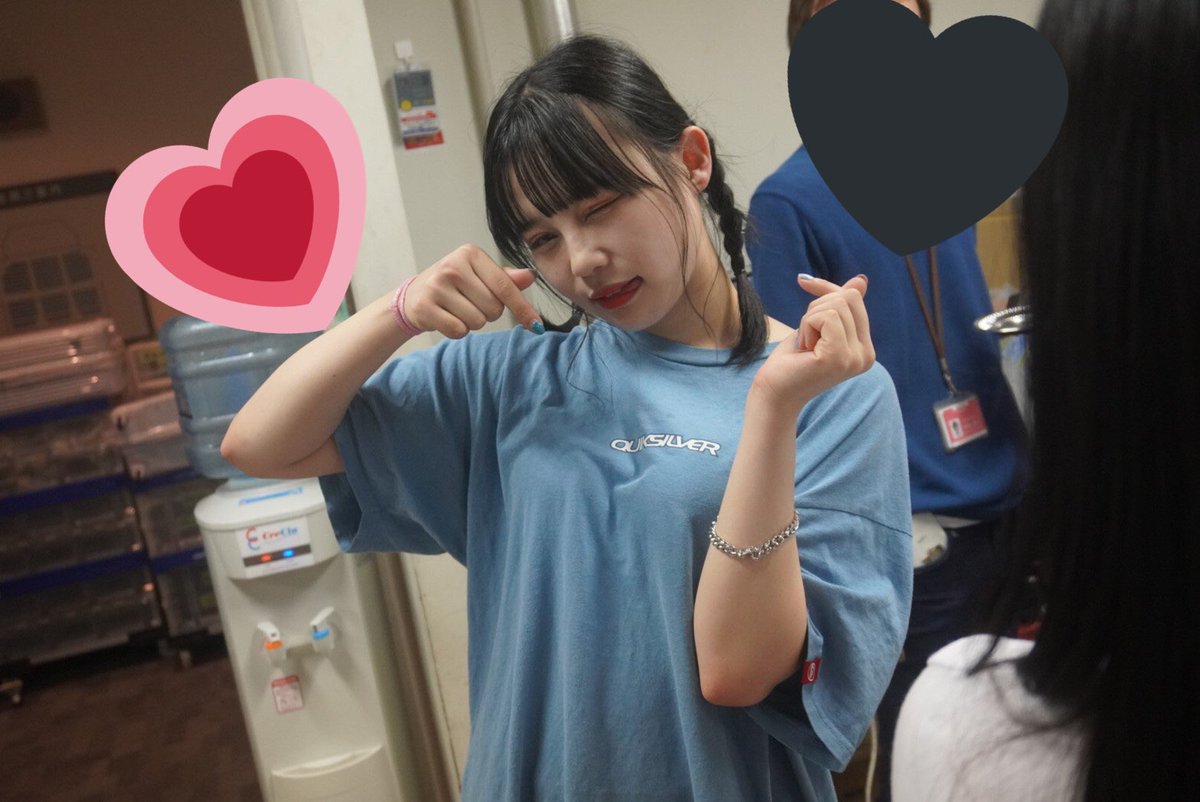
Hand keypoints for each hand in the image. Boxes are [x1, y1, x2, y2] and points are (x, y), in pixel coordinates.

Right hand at [403, 245, 542, 337]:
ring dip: (473, 322)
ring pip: (478, 321)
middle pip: (493, 308)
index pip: (505, 286)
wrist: (414, 295)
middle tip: (471, 303)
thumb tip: (530, 277)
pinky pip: (459, 331)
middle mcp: (453, 267)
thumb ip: (505, 278)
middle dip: (488, 312)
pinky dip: (458, 330)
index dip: (522, 308)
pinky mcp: (425, 307)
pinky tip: (447, 317)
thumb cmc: (454, 284)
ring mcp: (437, 286)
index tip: (537, 326)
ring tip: (458, 309)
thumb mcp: (479, 274)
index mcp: (470, 254)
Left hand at [751, 273, 874, 414]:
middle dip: (816, 308)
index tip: (805, 285)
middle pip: (847, 298)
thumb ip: (840, 305)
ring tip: (805, 346)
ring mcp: (855, 358)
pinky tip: (804, 349)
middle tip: (806, 337)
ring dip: (809, 320)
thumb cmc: (791, 361)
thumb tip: (861, 280)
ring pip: (835, 306)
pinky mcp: (838, 357)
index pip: (854, 299)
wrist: (774, 393)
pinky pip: (825, 317)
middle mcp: (867, 355)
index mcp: (866, 349)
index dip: (826, 291)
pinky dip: (806, 326)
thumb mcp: (817, 326)